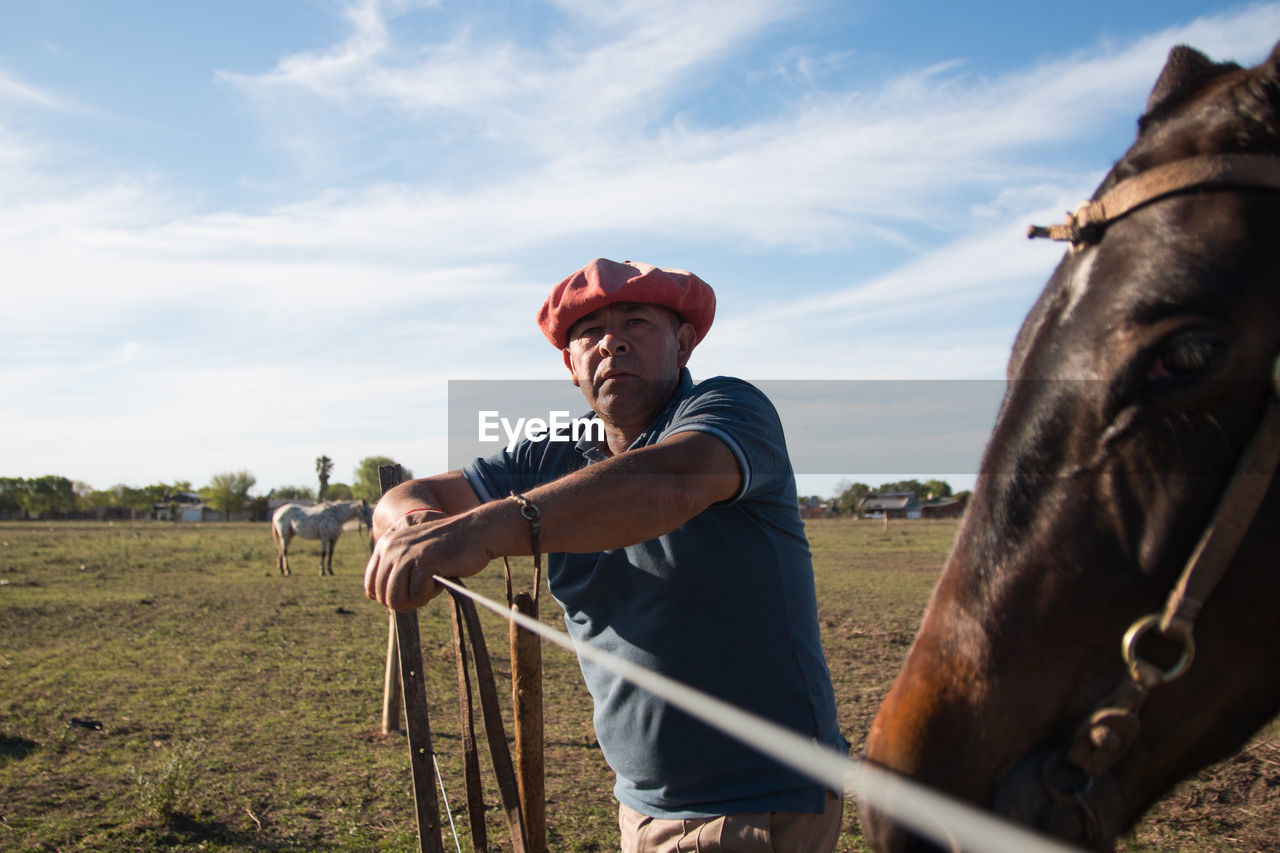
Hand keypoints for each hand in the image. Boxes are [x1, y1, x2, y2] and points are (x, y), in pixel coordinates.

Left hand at [363, 515, 489, 610]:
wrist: (476, 532)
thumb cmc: (447, 548)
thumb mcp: (413, 554)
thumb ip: (392, 569)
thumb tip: (371, 596)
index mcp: (385, 544)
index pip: (370, 586)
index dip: (388, 598)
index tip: (408, 593)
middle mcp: (391, 547)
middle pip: (383, 596)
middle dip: (404, 602)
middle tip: (424, 591)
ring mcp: (406, 554)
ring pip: (396, 599)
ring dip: (416, 600)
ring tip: (430, 586)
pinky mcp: (424, 561)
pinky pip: (417, 595)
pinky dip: (430, 594)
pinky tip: (440, 579)